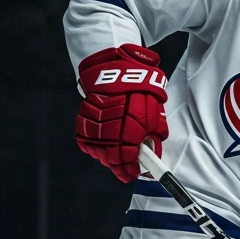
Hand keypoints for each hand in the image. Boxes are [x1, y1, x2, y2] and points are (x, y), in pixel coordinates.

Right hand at [74, 44, 168, 182]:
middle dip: (119, 167)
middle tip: (125, 172)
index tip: (133, 173)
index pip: (129, 154)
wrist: (114, 65)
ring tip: (114, 161)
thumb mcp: (155, 106)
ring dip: (107, 159)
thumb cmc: (138, 85)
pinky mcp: (84, 117)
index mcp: (132, 122)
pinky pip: (86, 140)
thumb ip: (155, 129)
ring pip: (98, 150)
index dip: (131, 168)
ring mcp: (95, 121)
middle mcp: (111, 123)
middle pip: (111, 156)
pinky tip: (102, 149)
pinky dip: (93, 147)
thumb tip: (154, 149)